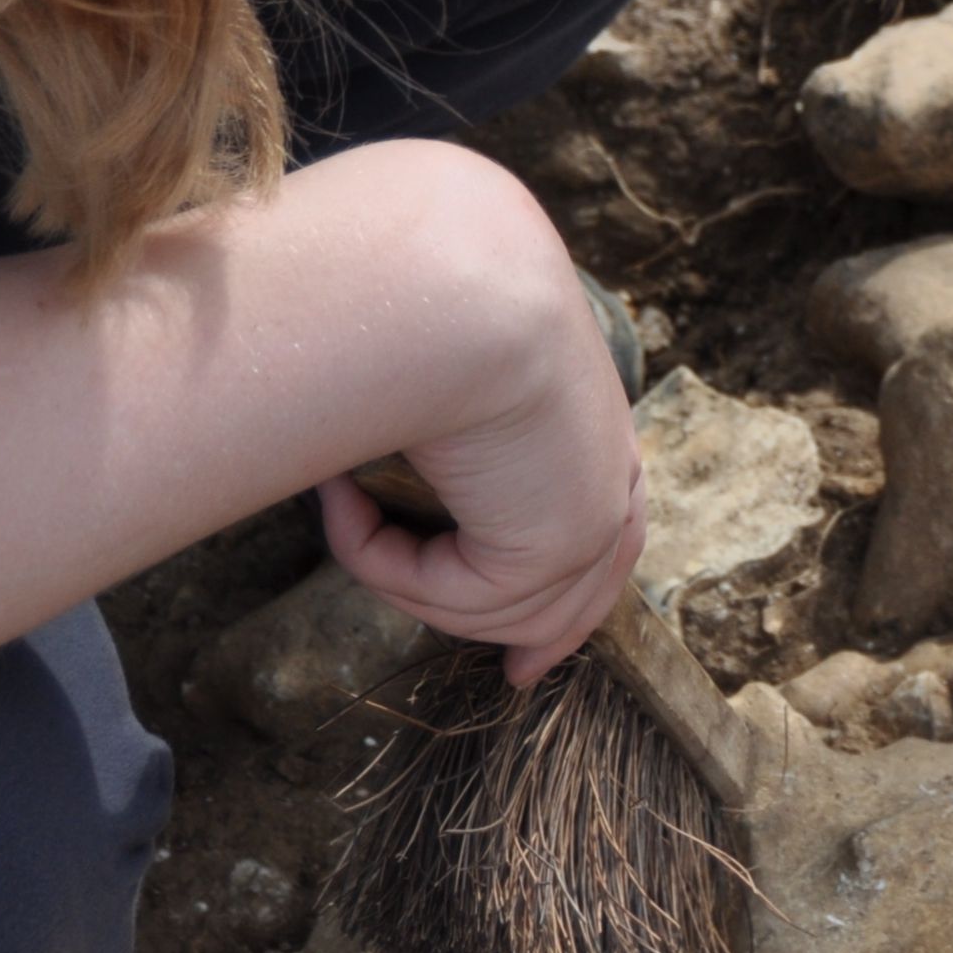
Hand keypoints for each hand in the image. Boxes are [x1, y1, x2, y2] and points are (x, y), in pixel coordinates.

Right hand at [315, 208, 648, 682]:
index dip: (576, 590)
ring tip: (342, 494)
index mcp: (590, 419)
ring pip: (498, 607)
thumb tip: (360, 449)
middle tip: (516, 676)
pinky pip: (454, 598)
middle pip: (585, 590)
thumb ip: (426, 418)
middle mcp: (606, 466)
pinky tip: (344, 492)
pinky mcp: (559, 542)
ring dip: (402, 571)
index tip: (535, 651)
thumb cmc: (413, 294)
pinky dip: (382, 561)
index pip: (611, 525)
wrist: (445, 276)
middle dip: (543, 637)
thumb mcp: (427, 361)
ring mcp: (592, 510)